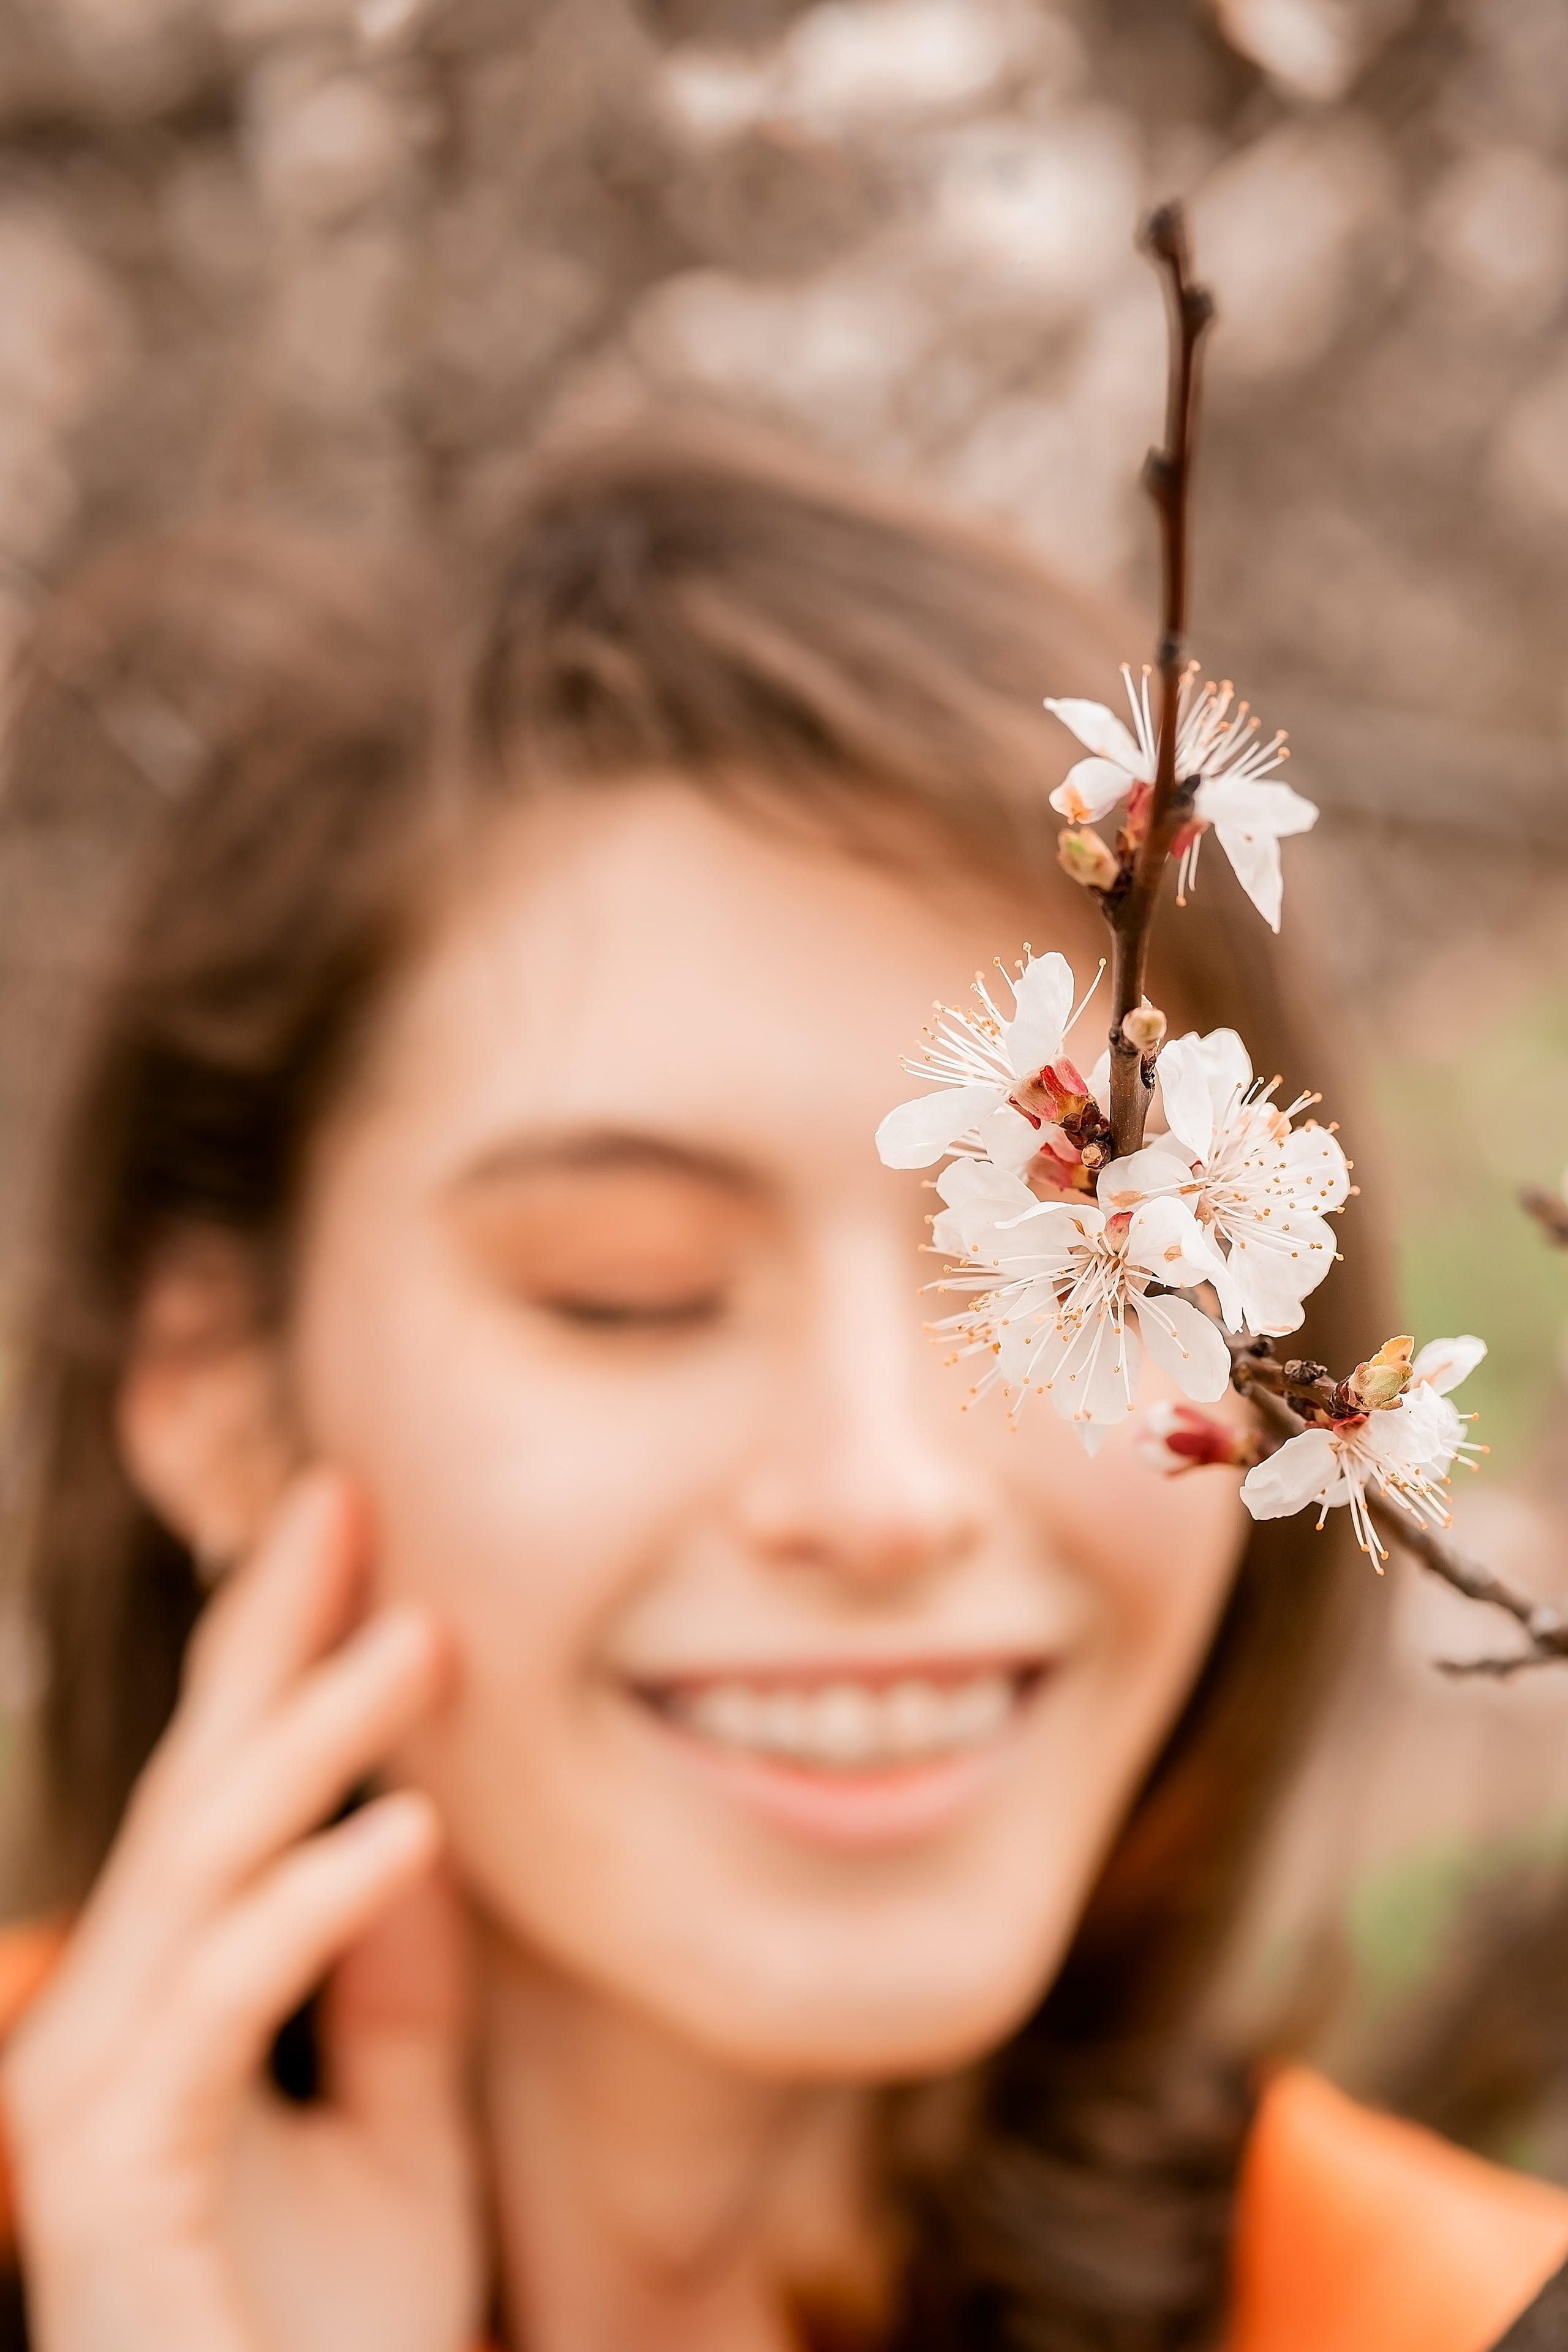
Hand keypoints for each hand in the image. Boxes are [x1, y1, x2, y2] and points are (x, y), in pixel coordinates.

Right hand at [2, 1472, 482, 2351]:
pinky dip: (314, 1909)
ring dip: (312, 1741)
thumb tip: (413, 1828)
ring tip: (422, 1638)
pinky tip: (407, 1833)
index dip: (279, 1656)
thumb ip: (396, 1991)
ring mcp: (95, 2103)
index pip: (226, 1799)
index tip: (350, 1527)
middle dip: (268, 1641)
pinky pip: (220, 2006)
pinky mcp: (110, 2181)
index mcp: (169, 2012)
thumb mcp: (402, 2137)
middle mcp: (110, 2033)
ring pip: (203, 1869)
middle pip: (195, 1794)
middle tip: (344, 1498)